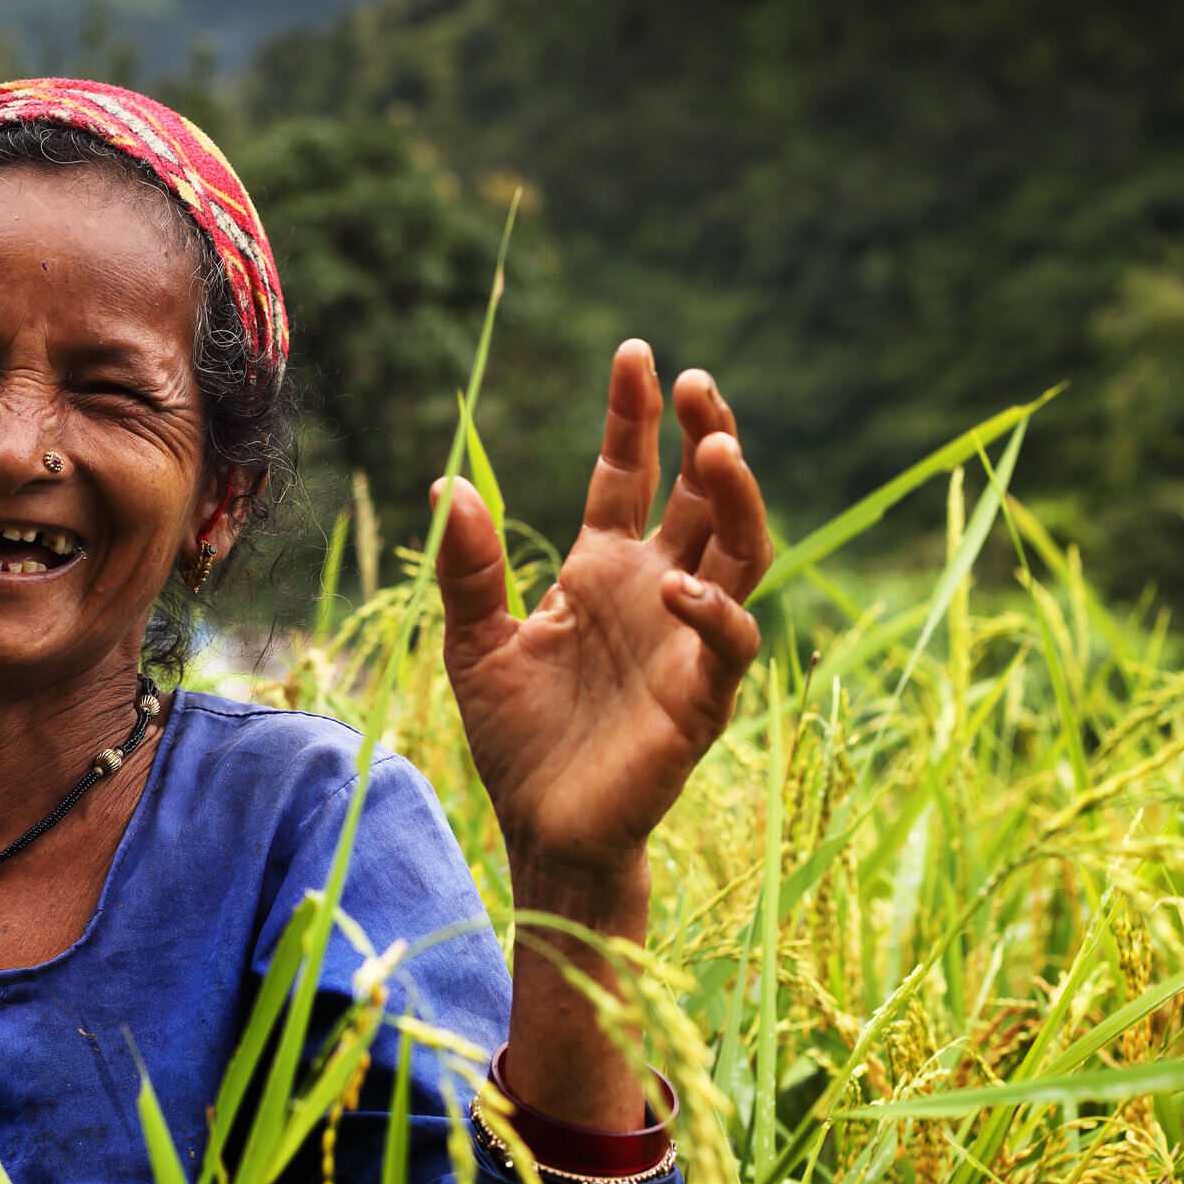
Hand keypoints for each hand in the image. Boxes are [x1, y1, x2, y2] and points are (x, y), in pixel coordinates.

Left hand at [433, 341, 769, 916]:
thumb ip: (467, 567)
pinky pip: (730, 643)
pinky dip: (713, 613)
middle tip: (700, 382)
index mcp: (602, 569)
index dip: (635, 416)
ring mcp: (685, 641)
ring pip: (740, 554)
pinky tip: (678, 589)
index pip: (628, 474)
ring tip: (720, 447)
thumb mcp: (473, 642)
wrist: (541, 830)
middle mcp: (655, 591)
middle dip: (708, 435)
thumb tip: (444, 482)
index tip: (635, 352)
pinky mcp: (701, 698)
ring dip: (738, 500)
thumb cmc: (515, 738)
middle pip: (701, 497)